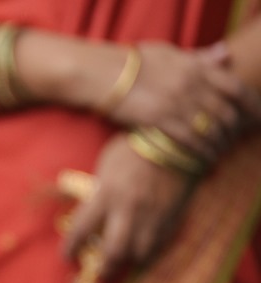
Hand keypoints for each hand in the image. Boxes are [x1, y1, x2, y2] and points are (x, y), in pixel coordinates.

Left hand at [62, 133, 194, 282]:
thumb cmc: (135, 146)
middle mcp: (128, 211)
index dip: (71, 249)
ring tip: (123, 261)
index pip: (80, 231)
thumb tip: (91, 205)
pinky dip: (150, 251)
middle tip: (99, 275)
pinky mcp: (173, 217)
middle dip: (104, 269)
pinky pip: (160, 245)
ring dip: (130, 260)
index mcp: (106, 195)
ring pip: (140, 254)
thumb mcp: (107, 165)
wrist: (178, 138)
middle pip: (113, 254)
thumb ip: (98, 189)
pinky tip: (144, 249)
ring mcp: (153, 216)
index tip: (67, 257)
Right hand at [104, 41, 260, 159]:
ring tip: (218, 153)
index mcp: (197, 67)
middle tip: (231, 140)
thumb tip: (224, 53)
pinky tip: (204, 159)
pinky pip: (190, 140)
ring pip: (210, 129)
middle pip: (226, 112)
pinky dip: (201, 151)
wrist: (104, 73)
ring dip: (218, 144)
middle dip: (232, 130)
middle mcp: (192, 85)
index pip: (235, 88)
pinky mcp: (160, 120)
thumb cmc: (133, 62)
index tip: (251, 118)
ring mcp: (177, 103)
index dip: (248, 105)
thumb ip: (198, 57)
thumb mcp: (170, 53)